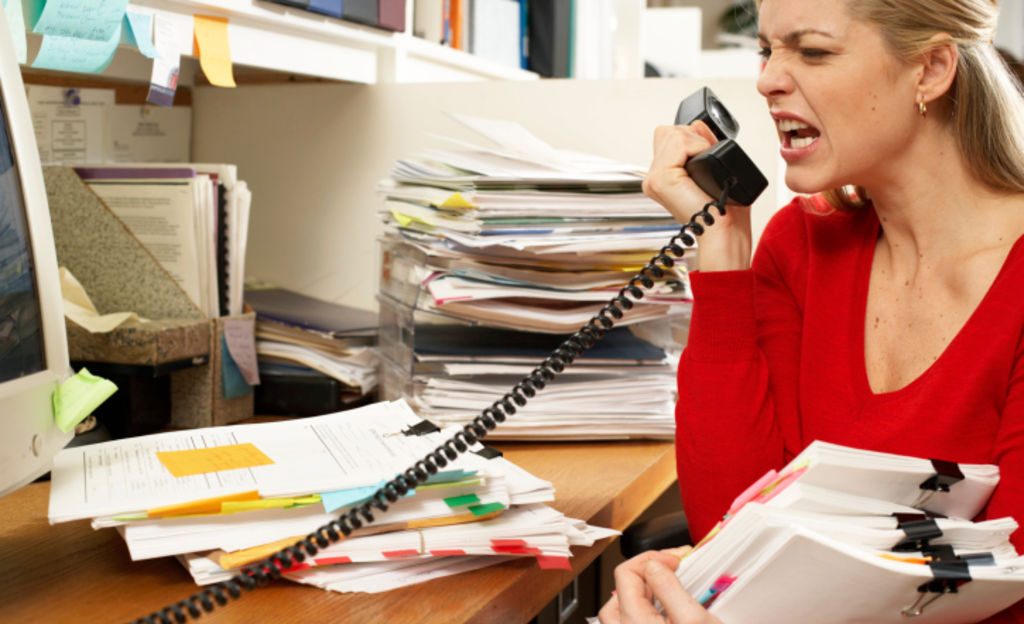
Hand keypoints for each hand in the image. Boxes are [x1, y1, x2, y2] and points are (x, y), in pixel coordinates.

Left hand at [597, 547, 722, 623]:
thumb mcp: (694, 619)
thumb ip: (669, 588)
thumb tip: (655, 563)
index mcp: (634, 621)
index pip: (626, 572)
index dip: (652, 558)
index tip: (676, 560)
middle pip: (621, 589)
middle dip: (647, 572)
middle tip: (673, 570)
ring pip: (621, 609)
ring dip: (641, 592)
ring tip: (665, 587)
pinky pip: (631, 623)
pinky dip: (642, 610)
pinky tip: (664, 612)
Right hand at [642, 122, 751, 271]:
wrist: (724, 230)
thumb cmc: (724, 210)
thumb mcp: (713, 166)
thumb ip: (701, 143)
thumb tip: (696, 125)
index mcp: (664, 177)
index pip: (671, 136)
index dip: (694, 140)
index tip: (706, 161)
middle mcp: (654, 178)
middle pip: (670, 131)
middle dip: (694, 140)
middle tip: (705, 167)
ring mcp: (653, 179)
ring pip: (674, 133)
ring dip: (696, 145)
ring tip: (703, 171)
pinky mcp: (659, 179)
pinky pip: (679, 142)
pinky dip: (696, 149)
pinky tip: (700, 171)